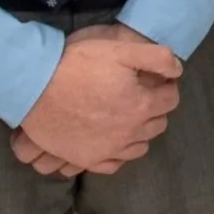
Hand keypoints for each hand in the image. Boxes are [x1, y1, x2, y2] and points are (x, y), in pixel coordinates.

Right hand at [15, 23, 182, 174]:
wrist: (35, 87)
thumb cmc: (78, 65)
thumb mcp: (120, 50)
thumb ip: (157, 58)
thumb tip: (177, 70)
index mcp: (140, 106)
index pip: (170, 100)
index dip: (167, 87)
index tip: (158, 80)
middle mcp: (129, 133)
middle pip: (158, 124)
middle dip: (156, 108)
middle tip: (142, 95)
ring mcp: (108, 150)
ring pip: (140, 146)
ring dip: (141, 131)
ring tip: (129, 115)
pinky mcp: (87, 159)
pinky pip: (115, 163)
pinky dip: (120, 152)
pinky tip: (115, 139)